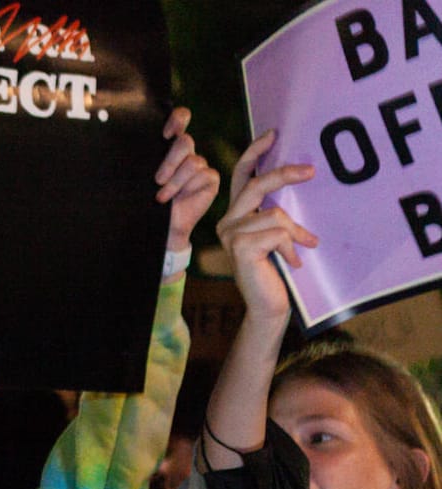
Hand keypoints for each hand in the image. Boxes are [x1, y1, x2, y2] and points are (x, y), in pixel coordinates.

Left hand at [154, 107, 219, 255]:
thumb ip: (144, 158)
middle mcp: (186, 153)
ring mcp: (200, 165)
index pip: (181, 119)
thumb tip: (129, 142)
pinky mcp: (210, 178)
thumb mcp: (142, 178)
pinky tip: (175, 198)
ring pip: (192, 161)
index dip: (178, 119)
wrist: (161, 227)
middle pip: (185, 141)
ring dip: (174, 181)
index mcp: (169, 146)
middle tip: (157, 180)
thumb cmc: (147, 202)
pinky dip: (185, 187)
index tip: (165, 134)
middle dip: (170, 162)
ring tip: (162, 197)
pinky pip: (203, 173)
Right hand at [215, 130, 317, 322]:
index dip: (254, 153)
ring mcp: (230, 236)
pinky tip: (293, 262)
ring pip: (275, 215)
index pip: (241, 177)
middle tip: (311, 171)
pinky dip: (292, 246)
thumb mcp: (277, 234)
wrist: (268, 304)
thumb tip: (299, 176)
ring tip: (302, 248)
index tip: (273, 133)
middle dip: (285, 175)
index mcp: (235, 215)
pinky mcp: (240, 249)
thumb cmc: (276, 269)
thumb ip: (276, 211)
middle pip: (258, 185)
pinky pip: (277, 233)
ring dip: (296, 232)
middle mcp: (227, 222)